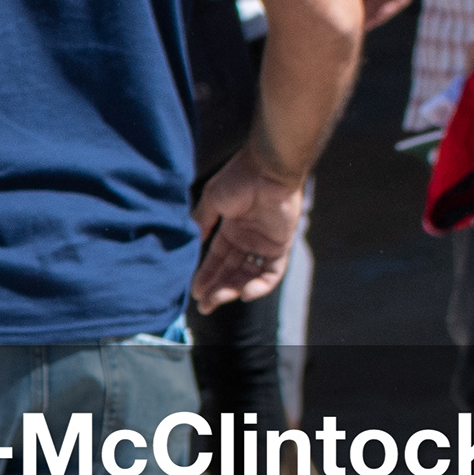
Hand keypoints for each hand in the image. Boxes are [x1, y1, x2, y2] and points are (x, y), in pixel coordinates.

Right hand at [190, 145, 303, 309]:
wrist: (268, 168)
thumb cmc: (239, 179)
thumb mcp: (211, 200)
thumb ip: (202, 221)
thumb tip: (191, 242)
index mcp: (231, 228)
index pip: (217, 258)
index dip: (206, 276)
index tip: (195, 292)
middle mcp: (248, 238)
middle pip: (231, 271)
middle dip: (217, 288)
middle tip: (204, 306)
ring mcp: (264, 243)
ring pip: (248, 275)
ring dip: (233, 289)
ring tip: (218, 300)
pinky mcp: (281, 245)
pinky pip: (271, 272)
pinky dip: (260, 285)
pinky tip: (244, 293)